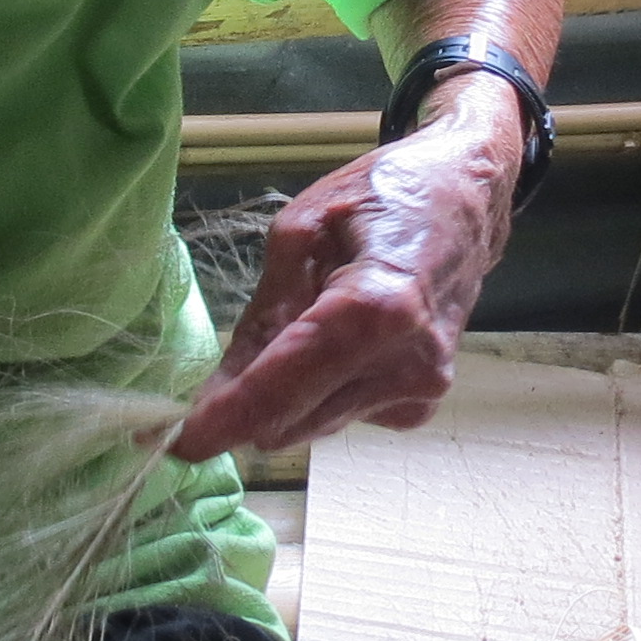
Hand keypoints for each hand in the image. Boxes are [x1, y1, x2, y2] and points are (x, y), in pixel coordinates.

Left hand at [172, 78, 524, 462]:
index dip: (223, 420)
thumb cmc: (383, 196)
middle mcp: (407, 364)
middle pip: (290, 421)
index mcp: (377, 309)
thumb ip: (261, 316)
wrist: (468, 197)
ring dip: (284, 396)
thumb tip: (219, 391)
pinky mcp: (420, 404)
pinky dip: (320, 391)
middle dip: (244, 408)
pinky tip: (336, 342)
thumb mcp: (301, 231)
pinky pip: (340, 415)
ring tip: (298, 327)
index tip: (173, 444)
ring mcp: (420, 390)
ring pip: (310, 424)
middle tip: (213, 380)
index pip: (282, 388)